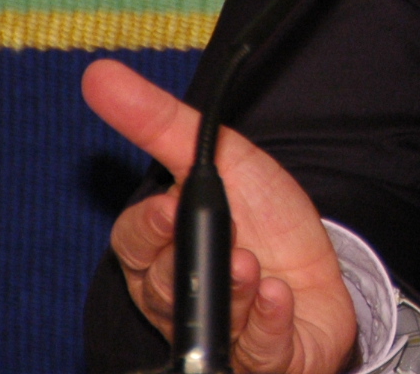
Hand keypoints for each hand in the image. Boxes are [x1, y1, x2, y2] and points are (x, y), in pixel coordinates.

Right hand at [82, 58, 358, 373]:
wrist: (319, 271)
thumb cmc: (260, 219)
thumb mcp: (218, 159)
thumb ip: (159, 123)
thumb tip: (99, 75)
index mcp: (159, 255)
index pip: (135, 245)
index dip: (149, 227)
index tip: (168, 205)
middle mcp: (180, 301)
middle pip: (164, 287)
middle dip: (187, 263)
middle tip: (220, 238)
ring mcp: (221, 334)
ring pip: (210, 323)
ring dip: (233, 293)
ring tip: (252, 267)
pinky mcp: (266, 359)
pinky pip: (258, 353)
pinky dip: (266, 327)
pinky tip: (277, 298)